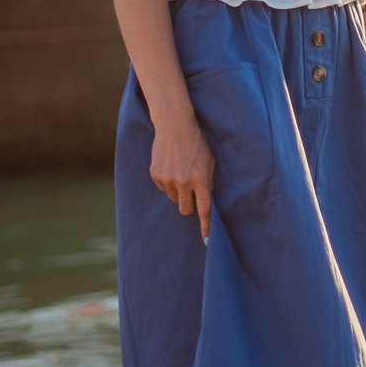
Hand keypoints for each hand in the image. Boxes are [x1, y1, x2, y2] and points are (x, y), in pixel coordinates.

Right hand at [151, 108, 215, 239]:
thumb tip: (206, 204)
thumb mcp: (209, 162)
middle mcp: (184, 182)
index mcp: (201, 179)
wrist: (174, 125)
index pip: (205, 209)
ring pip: (173, 198)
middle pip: (186, 209)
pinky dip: (167, 181)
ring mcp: (168, 179)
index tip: (207, 241)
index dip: (206, 226)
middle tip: (190, 192)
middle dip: (189, 206)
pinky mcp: (156, 175)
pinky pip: (163, 188)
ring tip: (180, 171)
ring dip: (178, 190)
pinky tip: (170, 166)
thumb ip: (208, 183)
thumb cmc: (197, 144)